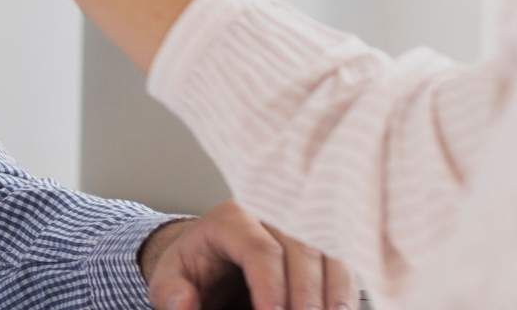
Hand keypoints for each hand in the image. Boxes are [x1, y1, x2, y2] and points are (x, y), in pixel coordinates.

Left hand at [140, 203, 357, 309]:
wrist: (213, 257)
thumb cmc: (195, 269)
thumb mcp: (170, 280)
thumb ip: (171, 293)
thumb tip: (184, 304)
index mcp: (230, 220)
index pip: (259, 250)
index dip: (272, 288)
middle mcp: (270, 214)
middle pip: (301, 250)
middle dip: (307, 297)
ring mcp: (300, 226)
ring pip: (331, 254)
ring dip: (336, 295)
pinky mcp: (320, 243)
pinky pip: (344, 264)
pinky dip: (346, 292)